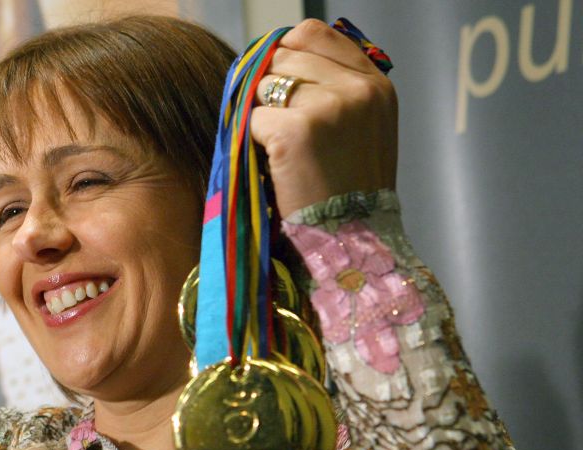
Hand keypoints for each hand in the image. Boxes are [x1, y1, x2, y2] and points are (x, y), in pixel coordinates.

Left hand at [250, 19, 397, 217]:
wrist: (353, 240)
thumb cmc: (351, 191)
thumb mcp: (364, 129)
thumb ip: (337, 90)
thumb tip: (280, 59)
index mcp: (375, 84)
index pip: (315, 32)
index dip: (286, 53)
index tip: (279, 83)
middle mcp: (356, 88)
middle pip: (282, 56)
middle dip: (269, 89)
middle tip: (277, 127)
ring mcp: (327, 106)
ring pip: (263, 86)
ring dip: (260, 116)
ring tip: (281, 151)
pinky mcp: (295, 130)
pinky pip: (252, 119)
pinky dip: (254, 143)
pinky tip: (276, 166)